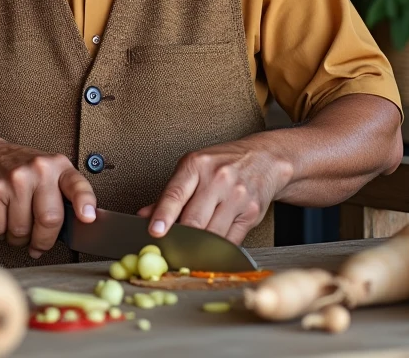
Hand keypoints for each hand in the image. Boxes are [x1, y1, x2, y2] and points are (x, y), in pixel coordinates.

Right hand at [0, 137, 96, 258]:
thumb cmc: (19, 170)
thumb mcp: (46, 173)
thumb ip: (60, 197)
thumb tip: (72, 231)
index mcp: (58, 166)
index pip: (77, 186)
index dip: (84, 204)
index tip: (88, 218)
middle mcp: (39, 170)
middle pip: (50, 220)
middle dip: (43, 241)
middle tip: (38, 244)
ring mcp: (15, 179)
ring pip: (22, 230)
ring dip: (19, 239)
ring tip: (16, 225)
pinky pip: (0, 229)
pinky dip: (0, 233)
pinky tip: (1, 219)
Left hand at [138, 138, 292, 244]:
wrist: (265, 159)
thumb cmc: (223, 163)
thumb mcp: (194, 168)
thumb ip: (170, 194)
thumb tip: (143, 215)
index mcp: (197, 164)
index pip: (176, 193)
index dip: (163, 215)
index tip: (155, 231)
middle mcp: (218, 178)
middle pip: (194, 220)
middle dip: (180, 239)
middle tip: (168, 250)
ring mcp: (237, 196)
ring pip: (211, 235)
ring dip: (198, 248)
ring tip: (189, 250)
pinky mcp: (251, 213)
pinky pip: (230, 240)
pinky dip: (218, 249)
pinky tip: (211, 248)